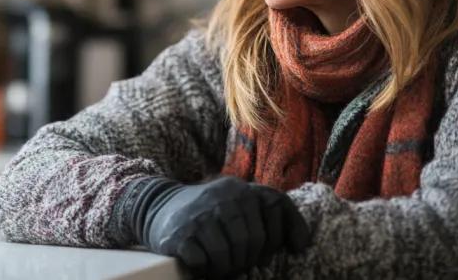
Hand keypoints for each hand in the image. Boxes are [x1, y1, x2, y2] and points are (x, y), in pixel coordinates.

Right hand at [130, 176, 310, 278]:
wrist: (157, 207)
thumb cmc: (208, 213)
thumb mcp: (238, 204)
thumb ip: (270, 214)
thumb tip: (301, 245)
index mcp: (241, 189)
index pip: (277, 208)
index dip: (276, 236)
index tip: (264, 253)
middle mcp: (223, 196)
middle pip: (253, 241)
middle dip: (246, 259)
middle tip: (235, 262)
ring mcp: (201, 214)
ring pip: (230, 255)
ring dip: (225, 268)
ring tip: (218, 264)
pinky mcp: (181, 233)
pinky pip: (205, 262)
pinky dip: (205, 269)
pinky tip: (200, 261)